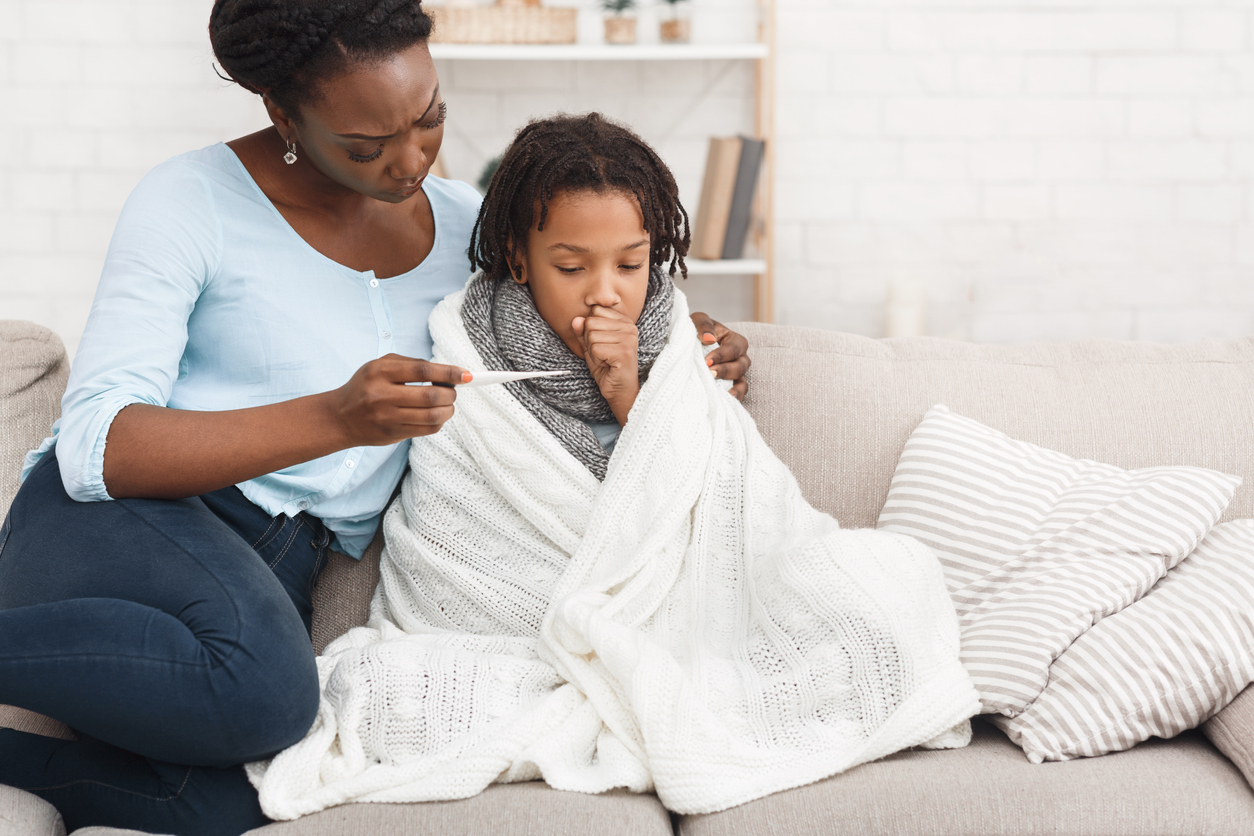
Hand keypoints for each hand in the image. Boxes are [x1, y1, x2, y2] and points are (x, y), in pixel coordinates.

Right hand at [329, 354, 469, 445]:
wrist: (340, 417)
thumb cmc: (365, 386)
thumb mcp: (379, 366)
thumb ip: (411, 364)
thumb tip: (448, 372)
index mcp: (380, 372)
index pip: (423, 370)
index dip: (449, 372)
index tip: (466, 375)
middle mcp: (382, 395)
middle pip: (431, 395)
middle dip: (451, 393)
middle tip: (453, 391)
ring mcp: (388, 418)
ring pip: (433, 416)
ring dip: (449, 409)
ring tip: (448, 404)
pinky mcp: (393, 434)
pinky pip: (427, 430)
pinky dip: (439, 422)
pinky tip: (437, 415)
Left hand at [572, 306, 639, 424]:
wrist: (620, 391)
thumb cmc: (607, 367)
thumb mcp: (591, 346)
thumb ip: (583, 331)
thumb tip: (576, 319)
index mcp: (624, 320)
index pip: (595, 311)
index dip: (591, 330)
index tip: (603, 344)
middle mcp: (630, 326)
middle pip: (591, 322)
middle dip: (590, 341)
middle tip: (604, 354)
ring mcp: (629, 338)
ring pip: (591, 336)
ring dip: (593, 352)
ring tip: (606, 360)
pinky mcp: (624, 351)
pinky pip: (595, 348)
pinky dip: (596, 360)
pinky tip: (607, 365)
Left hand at [690, 312, 750, 400]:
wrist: (684, 347)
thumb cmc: (695, 331)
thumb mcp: (697, 321)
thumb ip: (703, 325)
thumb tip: (709, 339)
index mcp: (734, 340)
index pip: (735, 348)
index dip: (722, 355)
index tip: (706, 361)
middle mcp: (739, 357)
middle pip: (741, 366)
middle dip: (726, 370)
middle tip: (710, 373)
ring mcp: (736, 374)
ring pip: (742, 382)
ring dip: (734, 388)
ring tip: (723, 393)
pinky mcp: (729, 386)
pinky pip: (738, 394)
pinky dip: (735, 398)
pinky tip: (726, 401)